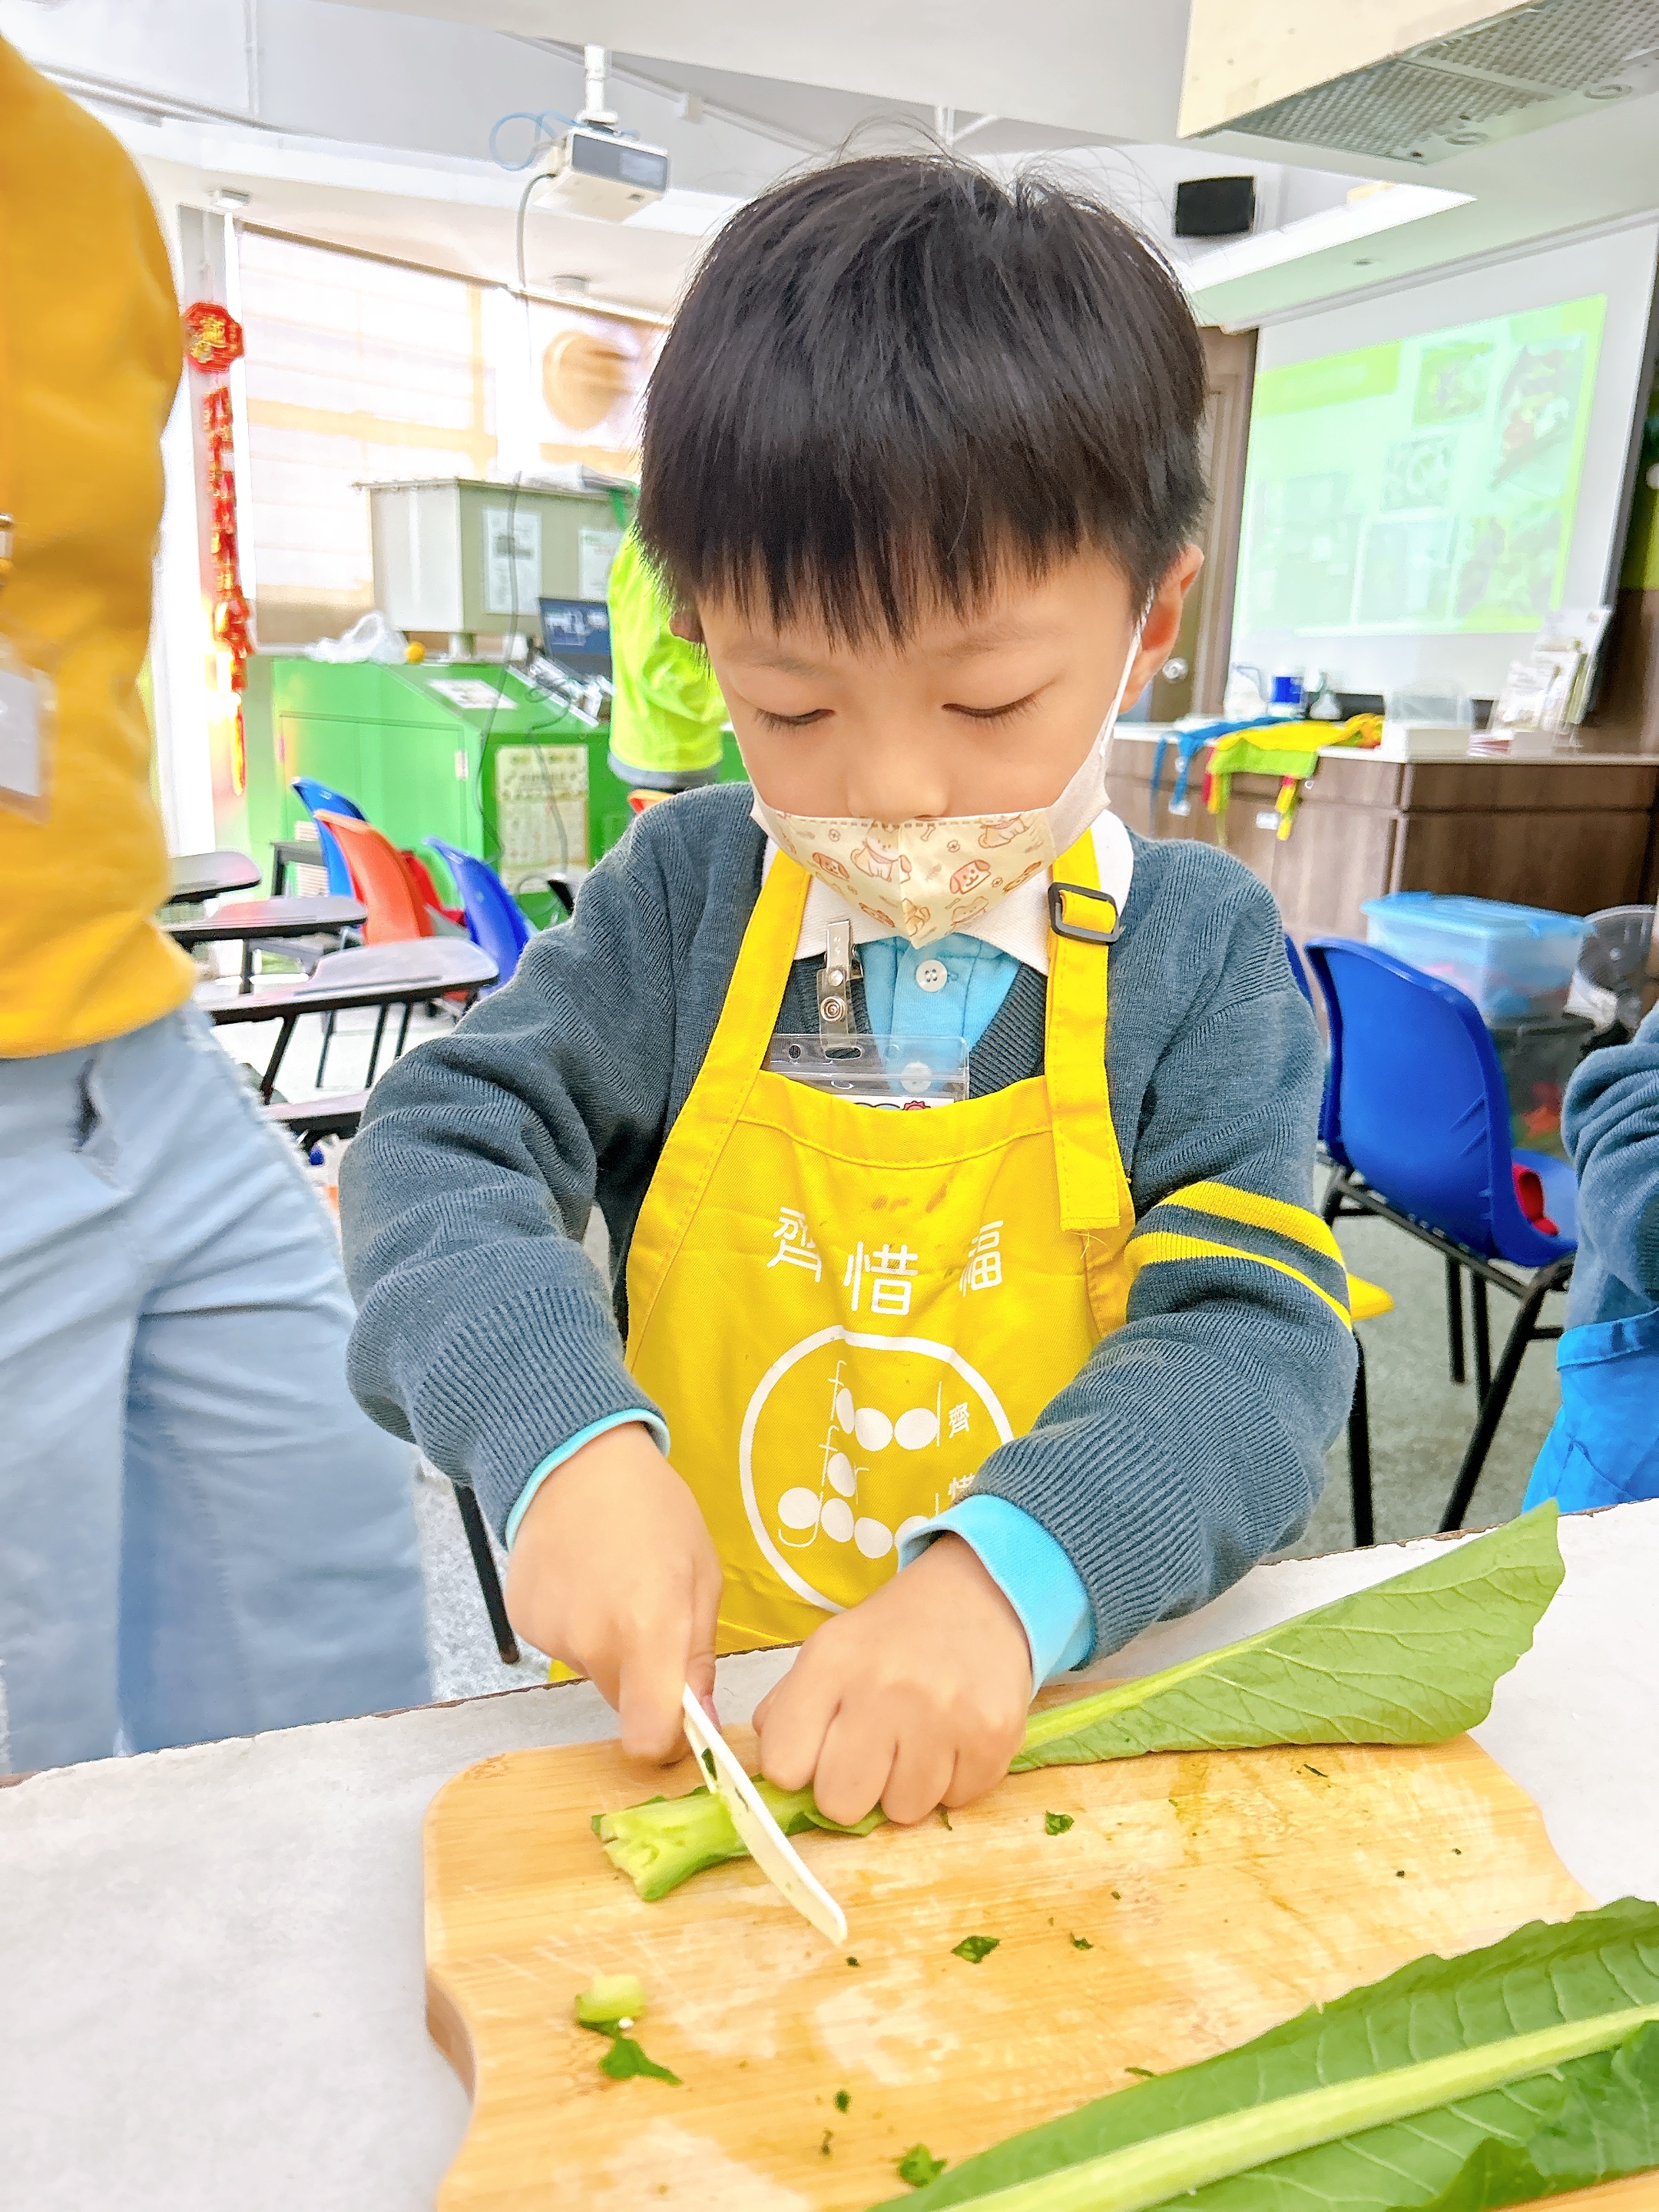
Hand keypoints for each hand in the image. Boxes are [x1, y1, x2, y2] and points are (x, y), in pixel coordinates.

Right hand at [503, 1423, 721, 1762]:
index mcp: (648, 1629)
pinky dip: (577, 1626)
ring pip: (595, 1673)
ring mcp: (552, 1635)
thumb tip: (703, 1720)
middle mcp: (594, 1642)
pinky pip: (563, 1648)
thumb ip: (698, 1654)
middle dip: (644, 1681)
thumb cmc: (652, 1509)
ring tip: (614, 1584)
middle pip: (624, 1705)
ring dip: (609, 1647)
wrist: (574, 1460)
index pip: (648, 1737)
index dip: (668, 1741)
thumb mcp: (701, 1575)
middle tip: (652, 1619)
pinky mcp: (525, 1623)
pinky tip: (583, 1580)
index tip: (682, 1721)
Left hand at [753, 1535, 1031, 1826]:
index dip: (797, 1769)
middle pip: (840, 1803)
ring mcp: (944, 1714)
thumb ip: (789, 1709)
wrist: (980, 1595)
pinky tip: (952, 1738)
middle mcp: (885, 1687)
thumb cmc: (893, 1636)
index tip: (816, 1753)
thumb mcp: (828, 1650)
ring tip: (916, 1740)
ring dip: (905, 1787)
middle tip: (869, 1758)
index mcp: (831, 1662)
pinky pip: (955, 1802)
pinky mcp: (993, 1736)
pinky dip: (951, 1781)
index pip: (784, 1765)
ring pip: (902, 1811)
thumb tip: (774, 1775)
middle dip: (851, 1790)